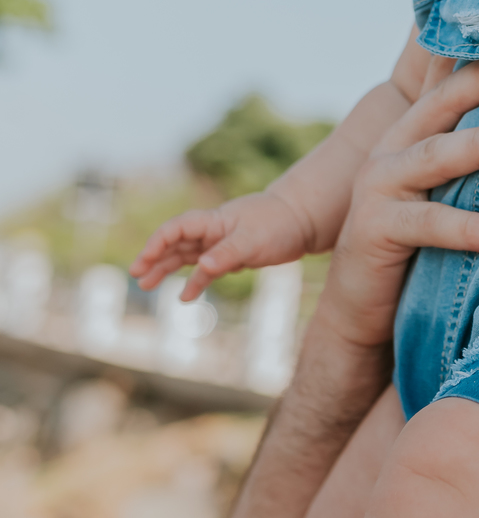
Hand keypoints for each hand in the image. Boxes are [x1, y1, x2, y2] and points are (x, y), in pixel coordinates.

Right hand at [132, 191, 310, 301]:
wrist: (302, 221)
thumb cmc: (277, 224)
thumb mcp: (252, 240)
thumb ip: (226, 253)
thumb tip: (202, 266)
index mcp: (212, 221)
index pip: (176, 229)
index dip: (156, 243)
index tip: (144, 261)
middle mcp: (212, 231)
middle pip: (175, 244)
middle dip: (154, 258)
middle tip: (137, 276)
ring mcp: (220, 244)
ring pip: (187, 256)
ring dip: (168, 269)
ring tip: (147, 285)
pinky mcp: (232, 256)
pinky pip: (206, 269)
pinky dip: (196, 281)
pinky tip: (185, 296)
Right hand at [312, 51, 478, 354]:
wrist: (363, 308)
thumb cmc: (423, 243)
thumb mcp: (451, 188)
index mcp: (417, 131)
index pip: (452, 80)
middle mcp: (394, 147)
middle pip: (444, 101)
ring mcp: (379, 185)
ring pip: (436, 156)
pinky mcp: (375, 228)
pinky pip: (430, 224)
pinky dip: (469, 228)